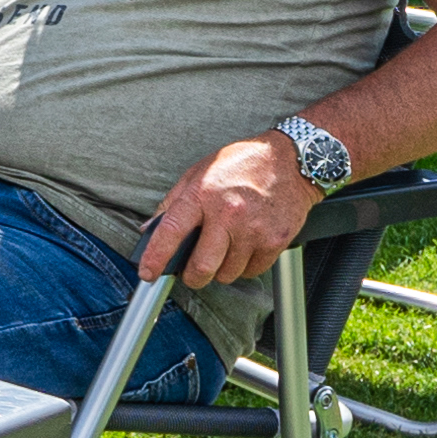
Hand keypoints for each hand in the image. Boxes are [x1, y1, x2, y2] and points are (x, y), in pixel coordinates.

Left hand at [144, 141, 312, 292]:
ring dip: (221, 270)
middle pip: (202, 266)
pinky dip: (245, 266)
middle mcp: (227, 213)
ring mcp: (253, 229)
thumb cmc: (241, 164)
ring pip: (227, 273)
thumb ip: (173, 203)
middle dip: (193, 276)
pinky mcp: (274, 240)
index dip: (155, 257)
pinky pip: (252, 271)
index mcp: (202, 194)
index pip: (170, 232)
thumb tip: (150, 229)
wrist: (289, 161)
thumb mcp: (198, 172)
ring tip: (225, 248)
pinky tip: (245, 246)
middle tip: (192, 272)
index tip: (147, 272)